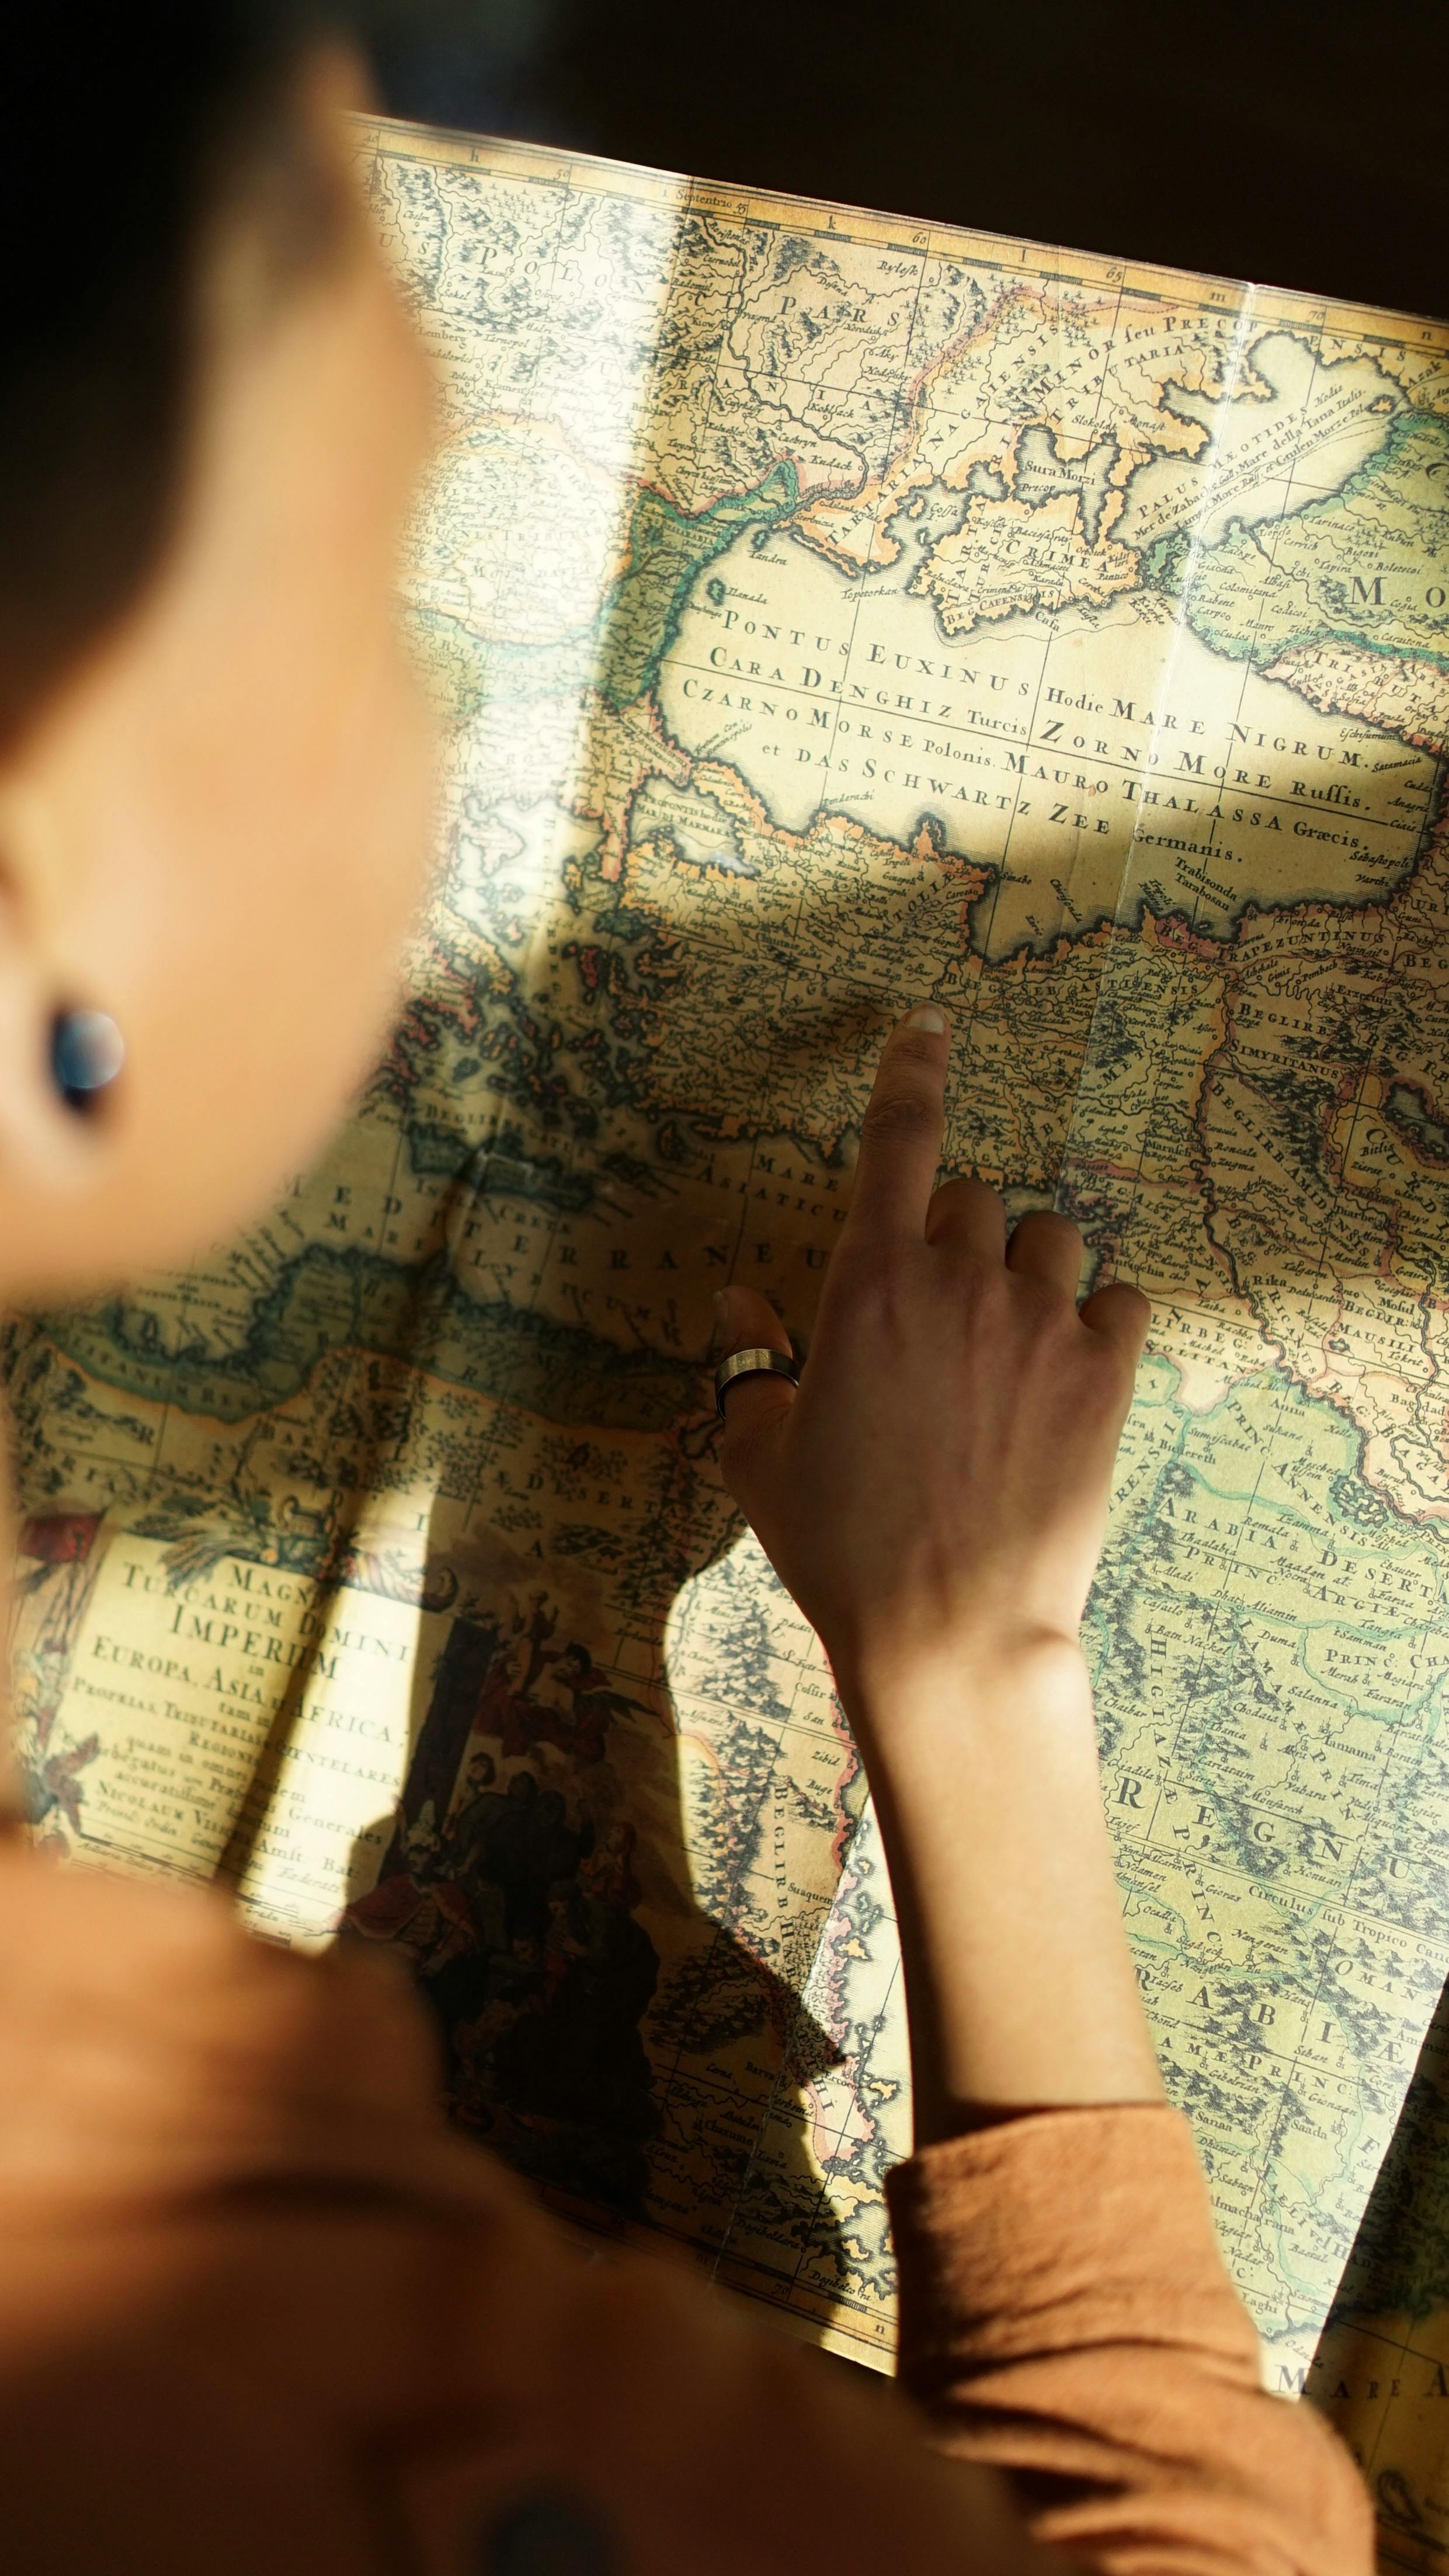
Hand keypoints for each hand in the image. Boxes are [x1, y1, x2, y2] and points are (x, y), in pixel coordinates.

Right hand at [714, 1005, 1148, 1704]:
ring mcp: (1039, 1324)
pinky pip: (1120, 1299)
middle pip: (972, 1196)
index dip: (911, 1071)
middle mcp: (957, 1282)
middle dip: (956, 1237)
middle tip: (940, 1318)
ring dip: (1029, 1268)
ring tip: (1007, 1344)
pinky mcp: (1104, 1375)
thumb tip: (739, 1304)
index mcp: (867, 1284)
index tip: (927, 1028)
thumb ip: (750, 1364)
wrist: (950, 1631)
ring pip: (1051, 1237)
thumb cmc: (839, 1547)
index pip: (896, 1140)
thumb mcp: (761, 1455)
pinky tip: (1070, 1371)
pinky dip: (1099, 1320)